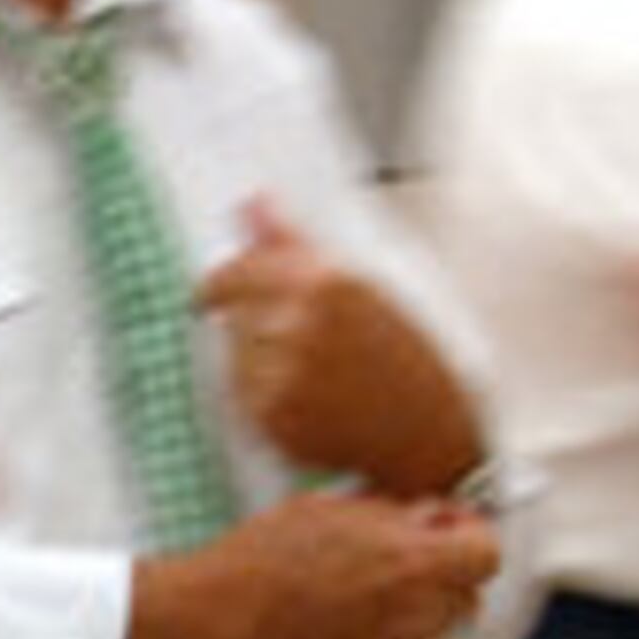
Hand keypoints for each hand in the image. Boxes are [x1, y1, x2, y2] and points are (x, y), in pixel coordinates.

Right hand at [125, 489, 500, 638]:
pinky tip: (339, 616)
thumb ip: (387, 515)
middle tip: (402, 554)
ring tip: (365, 586)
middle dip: (443, 573)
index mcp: (414, 565)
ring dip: (414, 606)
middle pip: (465, 597)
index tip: (440, 525)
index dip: (467, 534)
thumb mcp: (329, 509)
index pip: (486, 554)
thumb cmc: (264, 559)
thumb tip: (415, 519)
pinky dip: (382, 634)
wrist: (218, 622)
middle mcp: (413, 615)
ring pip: (431, 629)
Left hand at [198, 201, 481, 491]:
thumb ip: (293, 245)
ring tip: (313, 373)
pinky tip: (306, 399)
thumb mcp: (360, 289)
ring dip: (256, 357)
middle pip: (233, 311)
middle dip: (252, 321)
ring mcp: (282, 372)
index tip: (215, 291)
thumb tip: (252, 204)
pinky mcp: (270, 415)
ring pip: (234, 352)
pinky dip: (260, 394)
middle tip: (295, 343)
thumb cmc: (402, 361)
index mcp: (327, 282)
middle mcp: (301, 323)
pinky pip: (239, 393)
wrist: (422, 433)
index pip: (238, 272)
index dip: (223, 281)